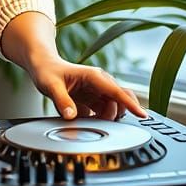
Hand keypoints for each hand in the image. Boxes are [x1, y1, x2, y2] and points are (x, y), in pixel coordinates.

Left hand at [28, 58, 145, 120]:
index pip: (117, 92)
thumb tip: (71, 116)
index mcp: (94, 76)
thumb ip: (62, 101)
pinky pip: (104, 113)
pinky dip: (99, 120)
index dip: (131, 104)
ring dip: (106, 118)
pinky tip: (85, 118)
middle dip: (114, 115)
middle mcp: (100, 83)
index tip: (143, 116)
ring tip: (86, 118)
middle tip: (96, 120)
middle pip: (120, 102)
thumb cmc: (48, 71)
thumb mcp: (51, 85)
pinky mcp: (94, 100)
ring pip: (114, 109)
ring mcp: (98, 92)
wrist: (43, 66)